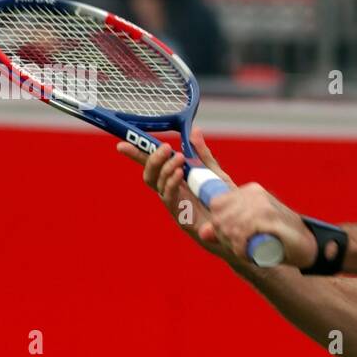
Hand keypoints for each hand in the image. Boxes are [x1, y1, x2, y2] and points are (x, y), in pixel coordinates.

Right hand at [115, 126, 237, 262]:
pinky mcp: (179, 215)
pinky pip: (169, 197)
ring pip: (157, 184)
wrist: (234, 226)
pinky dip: (172, 183)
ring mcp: (173, 203)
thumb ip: (202, 154)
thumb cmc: (222, 201)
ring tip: (179, 158)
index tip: (122, 145)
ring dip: (166, 169)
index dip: (136, 155)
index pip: (152, 165)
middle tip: (165, 147)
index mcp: (175, 180)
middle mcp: (170, 191)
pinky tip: (180, 174)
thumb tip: (195, 131)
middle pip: (149, 174)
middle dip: (151, 159)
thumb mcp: (213, 173)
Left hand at [208, 182, 317, 267]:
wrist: (308, 246)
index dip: (218, 224)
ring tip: (247, 250)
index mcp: (250, 191)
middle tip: (240, 246)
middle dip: (224, 236)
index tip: (232, 238)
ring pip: (228, 225)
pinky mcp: (268, 217)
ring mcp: (262, 204)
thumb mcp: (248, 232)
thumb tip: (203, 233)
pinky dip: (242, 248)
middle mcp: (255, 194)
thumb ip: (227, 229)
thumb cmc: (278, 239)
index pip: (216, 203)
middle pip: (219, 215)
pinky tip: (250, 252)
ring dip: (234, 244)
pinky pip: (241, 233)